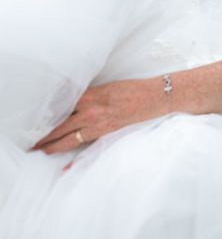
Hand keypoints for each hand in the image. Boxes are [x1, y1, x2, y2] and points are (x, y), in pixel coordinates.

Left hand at [33, 79, 162, 153]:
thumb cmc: (135, 89)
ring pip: (69, 137)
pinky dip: (75, 157)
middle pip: (60, 124)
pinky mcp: (107, 132)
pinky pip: (85, 146)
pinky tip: (67, 166)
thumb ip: (91, 95)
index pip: (62, 106)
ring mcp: (98, 123)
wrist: (155, 96)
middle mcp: (90, 110)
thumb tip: (77, 103)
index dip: (50, 114)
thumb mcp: (108, 87)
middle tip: (35, 141)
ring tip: (43, 149)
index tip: (41, 120)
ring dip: (54, 144)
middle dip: (46, 134)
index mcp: (90, 95)